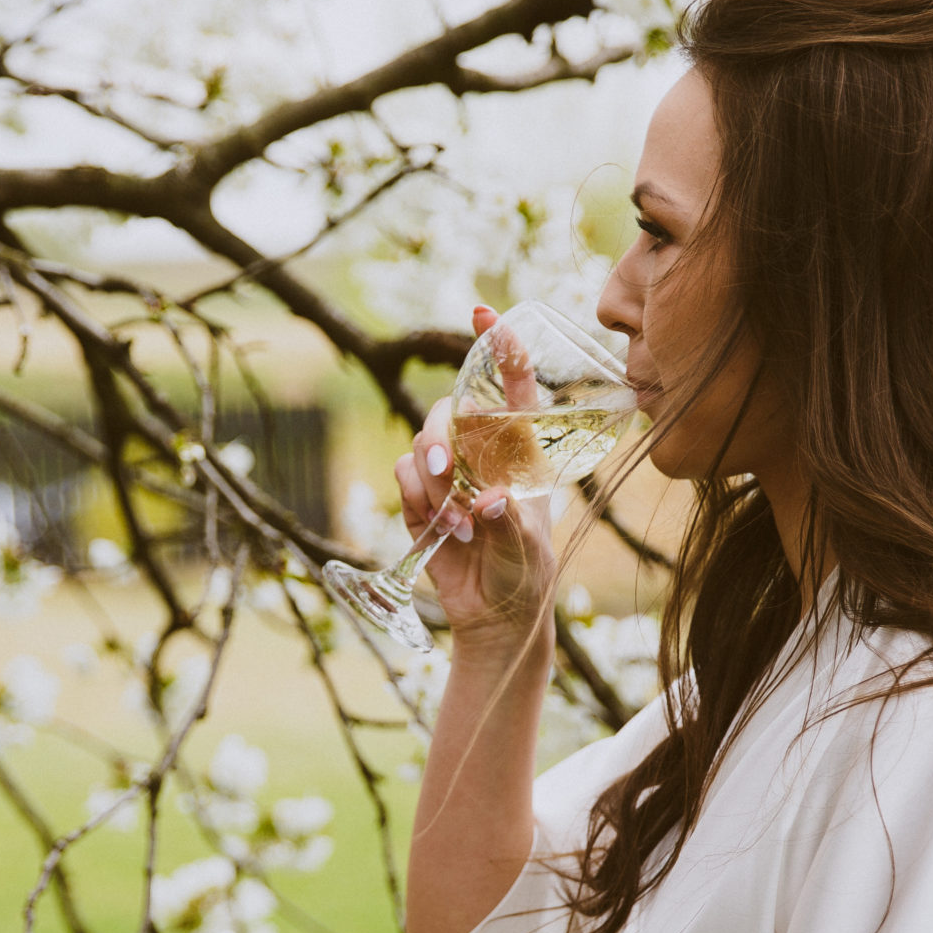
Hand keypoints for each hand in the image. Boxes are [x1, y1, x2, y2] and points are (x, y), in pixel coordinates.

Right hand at [391, 307, 556, 650]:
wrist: (495, 619)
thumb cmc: (525, 575)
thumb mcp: (529, 549)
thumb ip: (509, 521)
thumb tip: (487, 499)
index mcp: (520, 453)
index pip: (512, 389)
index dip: (500, 349)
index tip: (484, 313)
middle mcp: (481, 455)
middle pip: (449, 412)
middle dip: (441, 437)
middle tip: (447, 473)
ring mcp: (447, 476)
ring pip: (421, 445)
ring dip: (432, 482)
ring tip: (456, 522)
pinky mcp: (419, 501)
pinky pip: (404, 478)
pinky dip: (418, 501)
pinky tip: (443, 531)